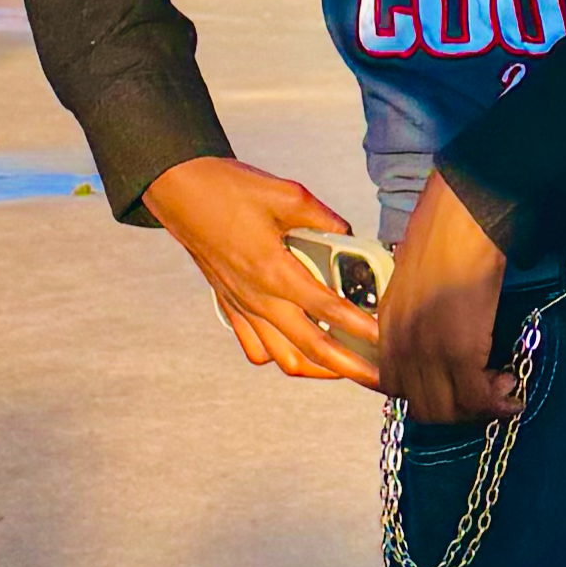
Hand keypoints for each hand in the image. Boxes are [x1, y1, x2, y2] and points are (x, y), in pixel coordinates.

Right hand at [143, 154, 380, 387]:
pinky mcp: (231, 307)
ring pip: (284, 358)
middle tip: (379, 377)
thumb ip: (324, 217)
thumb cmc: (227, 189)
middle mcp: (258, 297)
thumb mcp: (286, 193)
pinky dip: (282, 356)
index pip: (327, 309)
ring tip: (346, 366)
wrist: (178, 190)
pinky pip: (256, 349)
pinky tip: (301, 348)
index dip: (361, 327)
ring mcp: (243, 306)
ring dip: (318, 368)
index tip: (387, 339)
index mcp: (273, 270)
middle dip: (350, 368)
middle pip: (311, 348)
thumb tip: (347, 232)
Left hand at [380, 171, 523, 426]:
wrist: (464, 217)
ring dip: (478, 410)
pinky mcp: (460, 349)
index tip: (456, 389)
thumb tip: (441, 335)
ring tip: (503, 388)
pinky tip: (512, 391)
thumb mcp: (415, 281)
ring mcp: (428, 349)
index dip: (428, 398)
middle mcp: (402, 343)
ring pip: (447, 410)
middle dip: (457, 411)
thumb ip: (417, 313)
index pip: (395, 388)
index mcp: (387, 326)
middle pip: (421, 407)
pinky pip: (475, 397)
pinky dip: (496, 404)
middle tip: (486, 395)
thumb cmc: (445, 237)